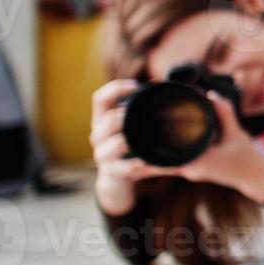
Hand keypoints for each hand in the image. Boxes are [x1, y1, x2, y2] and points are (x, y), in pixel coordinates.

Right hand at [90, 79, 156, 214]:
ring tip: (147, 139)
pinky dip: (143, 165)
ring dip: (131, 141)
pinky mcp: (113, 173)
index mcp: (102, 120)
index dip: (116, 88)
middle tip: (146, 112)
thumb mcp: (128, 126)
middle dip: (126, 115)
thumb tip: (164, 84)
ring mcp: (103, 155)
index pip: (100, 98)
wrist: (116, 180)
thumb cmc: (127, 146)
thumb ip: (138, 108)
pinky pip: (129, 168)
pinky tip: (155, 163)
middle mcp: (99, 136)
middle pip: (107, 119)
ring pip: (115, 145)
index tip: (137, 86)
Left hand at [132, 91, 263, 202]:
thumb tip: (210, 94)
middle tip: (123, 144)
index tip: (130, 150)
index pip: (165, 163)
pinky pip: (172, 164)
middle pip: (159, 164)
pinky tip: (151, 151)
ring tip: (130, 148)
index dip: (146, 159)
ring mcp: (191, 170)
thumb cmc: (246, 157)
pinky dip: (161, 158)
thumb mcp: (236, 132)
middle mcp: (190, 169)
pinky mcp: (194, 168)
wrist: (254, 177)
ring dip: (149, 158)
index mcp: (197, 163)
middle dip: (141, 156)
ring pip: (164, 164)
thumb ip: (224, 112)